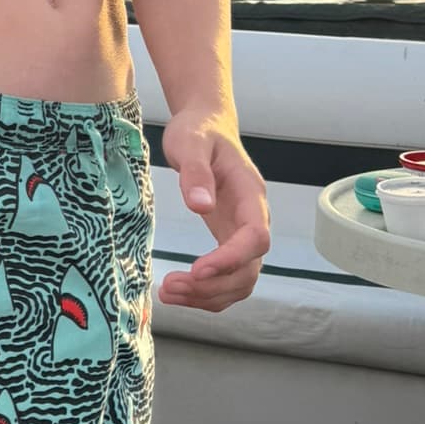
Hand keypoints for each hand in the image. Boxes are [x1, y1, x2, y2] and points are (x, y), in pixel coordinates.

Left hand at [157, 113, 269, 313]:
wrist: (205, 127)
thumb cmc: (198, 132)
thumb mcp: (190, 142)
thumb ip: (195, 172)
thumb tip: (200, 205)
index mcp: (250, 194)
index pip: (255, 237)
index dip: (231, 258)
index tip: (197, 269)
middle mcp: (253, 219)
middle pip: (249, 269)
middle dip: (213, 285)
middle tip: (171, 286)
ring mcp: (243, 233)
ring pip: (240, 281)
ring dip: (208, 296)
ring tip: (169, 294)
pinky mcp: (229, 240)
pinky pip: (227, 278)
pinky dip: (206, 292)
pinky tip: (179, 291)